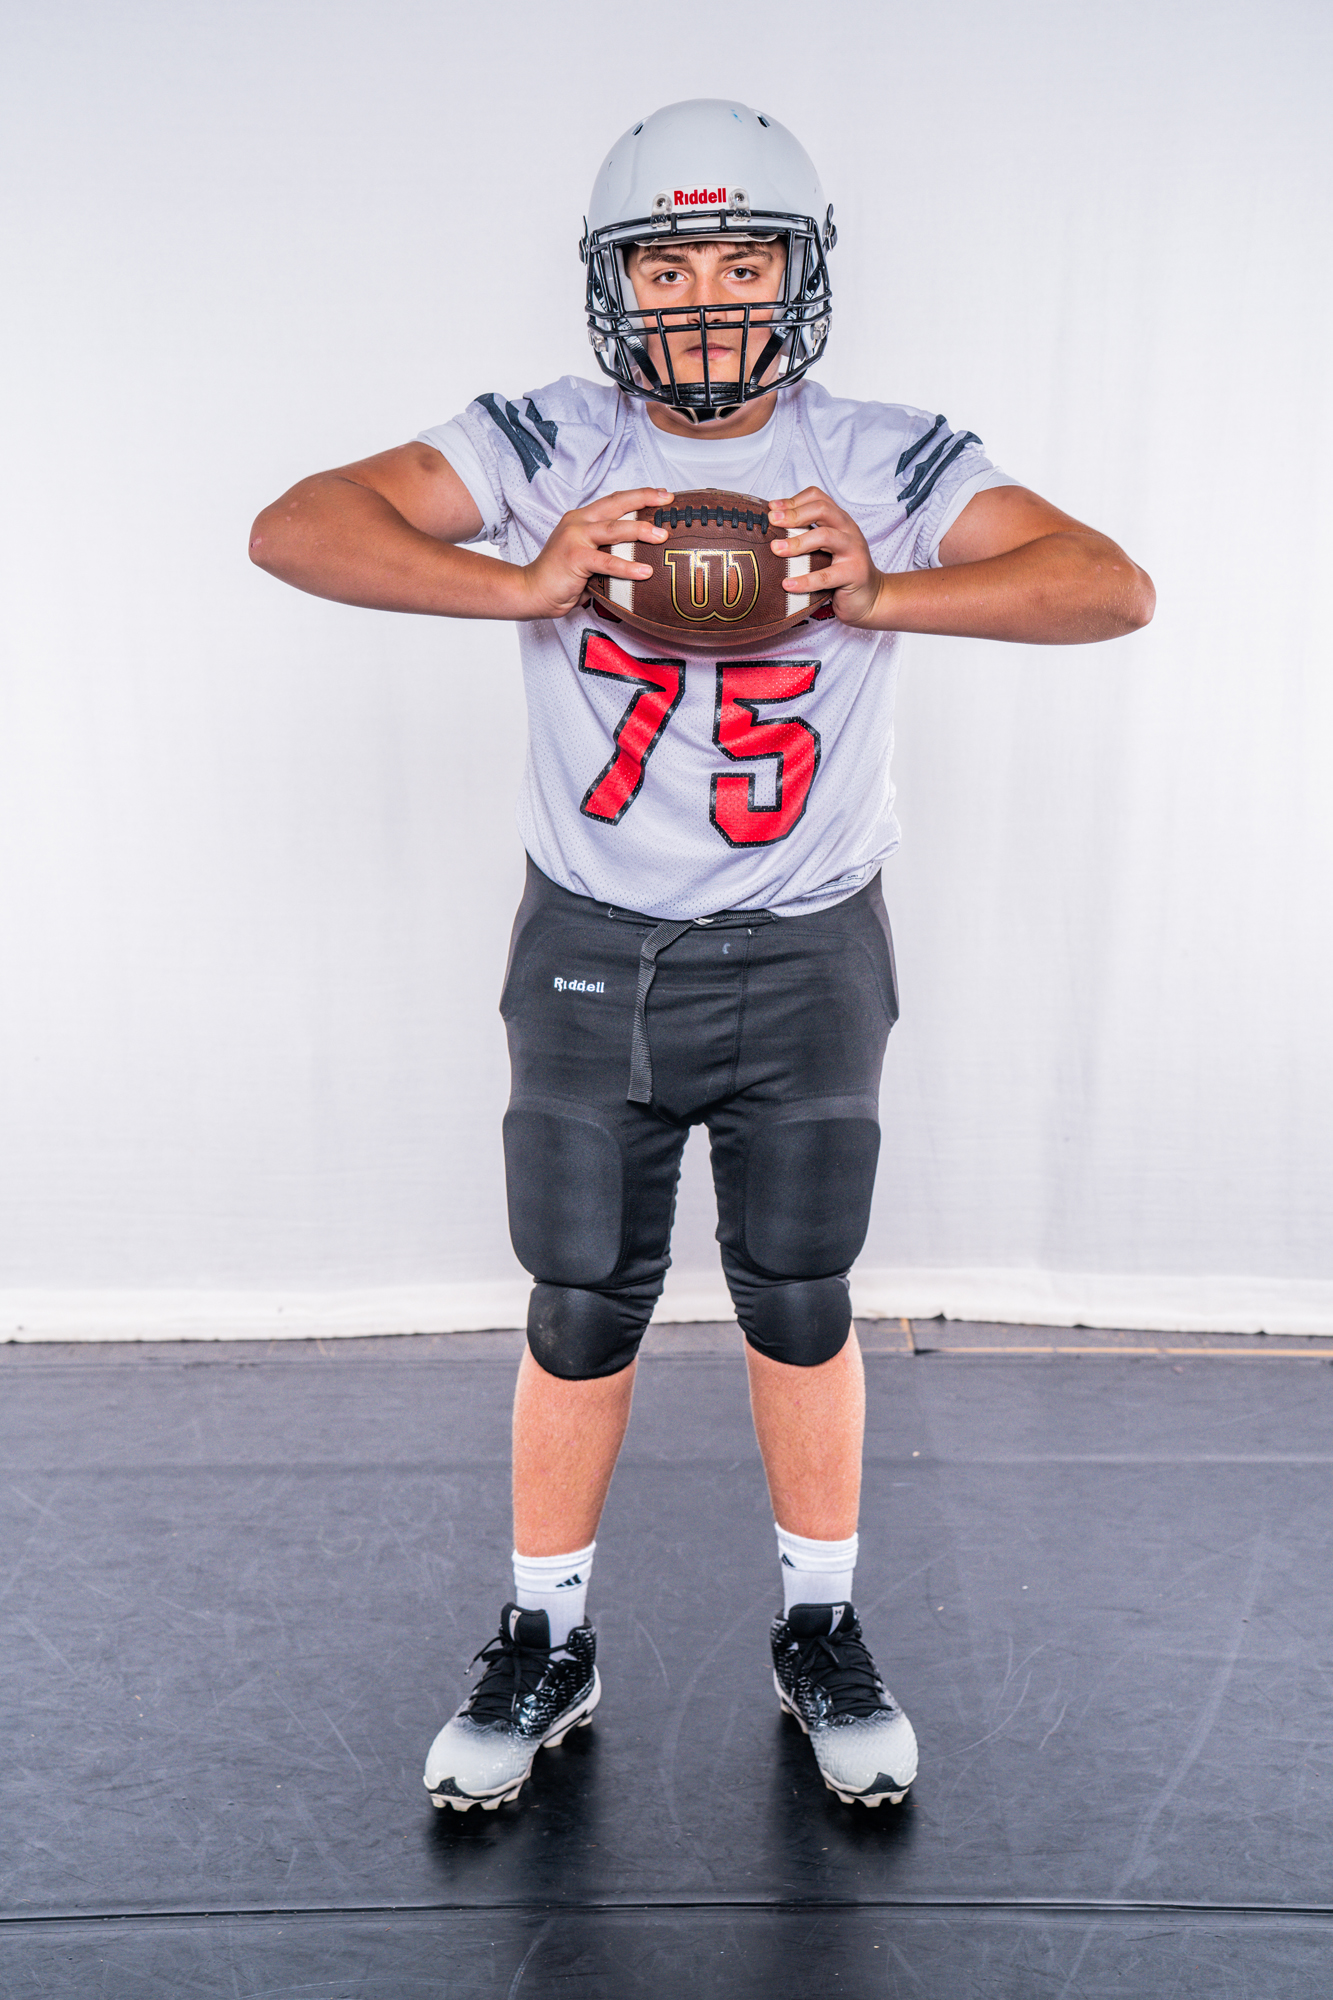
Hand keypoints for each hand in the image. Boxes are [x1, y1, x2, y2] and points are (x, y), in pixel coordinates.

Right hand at [518, 488, 673, 620]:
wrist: (531, 591)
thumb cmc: (560, 578)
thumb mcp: (587, 557)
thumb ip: (607, 552)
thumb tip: (639, 558)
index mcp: (581, 519)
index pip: (614, 501)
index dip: (638, 495)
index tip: (661, 494)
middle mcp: (578, 522)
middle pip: (616, 504)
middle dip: (644, 499)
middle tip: (667, 499)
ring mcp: (575, 538)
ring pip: (614, 529)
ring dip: (641, 530)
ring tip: (662, 536)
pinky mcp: (574, 557)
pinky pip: (607, 561)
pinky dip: (627, 566)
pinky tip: (645, 571)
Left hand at [769, 487, 885, 628]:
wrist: (871, 598)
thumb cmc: (842, 572)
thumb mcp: (826, 549)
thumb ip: (807, 536)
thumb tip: (773, 529)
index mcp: (840, 520)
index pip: (818, 498)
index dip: (793, 500)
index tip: (771, 508)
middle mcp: (848, 530)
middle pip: (822, 509)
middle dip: (794, 514)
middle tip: (772, 522)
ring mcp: (854, 550)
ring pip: (825, 536)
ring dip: (797, 542)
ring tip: (776, 549)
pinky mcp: (854, 574)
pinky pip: (826, 576)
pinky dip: (804, 580)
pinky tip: (787, 584)